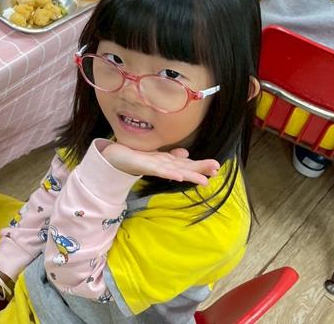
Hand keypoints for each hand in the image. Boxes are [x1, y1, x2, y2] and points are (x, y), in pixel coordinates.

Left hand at [101, 142, 219, 185]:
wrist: (116, 157)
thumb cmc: (138, 157)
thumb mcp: (157, 154)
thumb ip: (172, 155)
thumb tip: (186, 153)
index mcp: (168, 163)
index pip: (188, 164)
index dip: (202, 165)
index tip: (217, 166)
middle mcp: (164, 167)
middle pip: (185, 168)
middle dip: (200, 170)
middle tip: (217, 171)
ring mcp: (155, 167)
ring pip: (175, 171)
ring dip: (189, 176)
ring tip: (203, 180)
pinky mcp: (145, 166)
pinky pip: (159, 171)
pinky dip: (169, 174)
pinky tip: (179, 177)